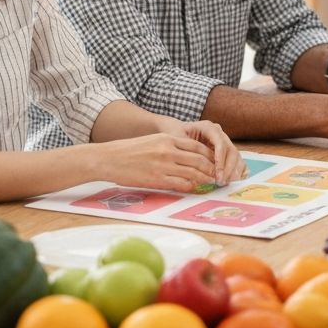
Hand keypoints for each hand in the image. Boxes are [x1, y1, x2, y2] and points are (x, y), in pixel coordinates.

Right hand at [103, 133, 235, 191]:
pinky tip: (194, 187)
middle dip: (211, 168)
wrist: (109, 158)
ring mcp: (163, 165)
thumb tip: (188, 156)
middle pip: (199, 159)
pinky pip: (180, 184)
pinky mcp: (156, 179)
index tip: (216, 161)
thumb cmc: (130, 150)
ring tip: (210, 182)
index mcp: (168, 139)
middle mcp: (168, 151)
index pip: (197, 146)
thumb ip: (171, 146)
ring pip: (192, 172)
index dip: (210, 155)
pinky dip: (190, 186)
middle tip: (218, 174)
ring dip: (204, 178)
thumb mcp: (153, 141)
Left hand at [180, 120, 247, 183]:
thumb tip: (195, 172)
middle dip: (228, 168)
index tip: (218, 173)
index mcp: (208, 127)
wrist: (178, 131)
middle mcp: (220, 134)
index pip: (220, 142)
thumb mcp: (177, 140)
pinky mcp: (226, 150)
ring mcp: (225, 141)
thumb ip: (187, 153)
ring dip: (234, 171)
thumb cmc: (176, 135)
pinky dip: (239, 170)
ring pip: (236, 156)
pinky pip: (237, 160)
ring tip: (227, 184)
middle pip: (231, 150)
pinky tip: (237, 180)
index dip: (221, 158)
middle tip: (222, 182)